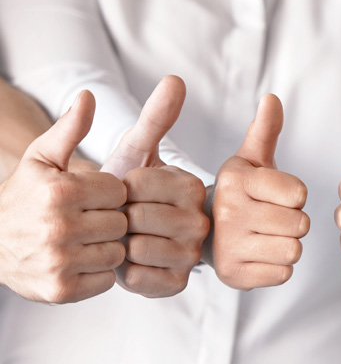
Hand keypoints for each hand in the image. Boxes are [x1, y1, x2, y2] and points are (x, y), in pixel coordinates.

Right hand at [0, 91, 126, 303]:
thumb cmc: (24, 196)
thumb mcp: (42, 158)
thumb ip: (70, 128)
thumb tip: (89, 96)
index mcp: (60, 192)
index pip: (120, 191)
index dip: (108, 193)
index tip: (89, 196)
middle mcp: (59, 227)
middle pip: (121, 222)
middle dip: (109, 219)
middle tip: (86, 219)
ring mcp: (59, 261)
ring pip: (117, 251)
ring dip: (105, 246)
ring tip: (83, 239)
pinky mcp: (61, 290)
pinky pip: (107, 279)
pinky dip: (98, 272)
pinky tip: (79, 260)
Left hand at [101, 76, 209, 297]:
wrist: (117, 233)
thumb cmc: (126, 190)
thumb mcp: (137, 150)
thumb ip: (157, 117)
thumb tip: (175, 79)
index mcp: (193, 186)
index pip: (139, 184)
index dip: (118, 187)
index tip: (123, 190)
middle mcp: (201, 221)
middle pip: (138, 217)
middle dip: (116, 216)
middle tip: (121, 217)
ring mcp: (191, 255)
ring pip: (137, 247)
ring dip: (117, 244)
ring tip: (124, 237)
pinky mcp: (176, 284)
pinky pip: (137, 277)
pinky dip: (122, 271)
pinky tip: (127, 261)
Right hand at [212, 94, 309, 289]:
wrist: (210, 233)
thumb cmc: (242, 193)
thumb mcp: (251, 159)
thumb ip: (266, 130)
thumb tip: (272, 98)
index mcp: (236, 180)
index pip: (299, 194)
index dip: (296, 197)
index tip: (278, 196)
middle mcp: (227, 212)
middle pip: (300, 225)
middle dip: (295, 223)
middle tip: (272, 219)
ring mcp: (228, 247)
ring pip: (293, 250)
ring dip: (289, 245)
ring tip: (267, 236)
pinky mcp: (233, 275)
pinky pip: (283, 274)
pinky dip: (278, 267)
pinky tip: (260, 255)